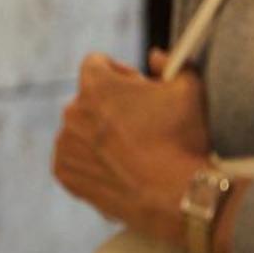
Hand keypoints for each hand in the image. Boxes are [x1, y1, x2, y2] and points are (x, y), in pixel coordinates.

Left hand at [52, 49, 211, 246]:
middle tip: (142, 126)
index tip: (138, 89)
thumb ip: (172, 65)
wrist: (178, 196)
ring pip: (80, 130)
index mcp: (94, 84)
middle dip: (111, 107)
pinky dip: (91, 163)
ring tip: (133, 154)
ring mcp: (65, 142)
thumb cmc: (184, 140)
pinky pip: (73, 159)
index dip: (120, 74)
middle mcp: (71, 110)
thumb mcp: (189, 90)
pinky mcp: (63, 172)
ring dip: (99, 136)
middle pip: (89, 99)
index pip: (97, 64)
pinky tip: (119, 171)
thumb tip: (155, 56)